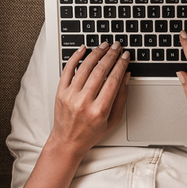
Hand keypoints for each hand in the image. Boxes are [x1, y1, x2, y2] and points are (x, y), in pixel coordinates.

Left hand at [48, 41, 129, 159]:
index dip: (121, 65)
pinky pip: (68, 69)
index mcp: (99, 110)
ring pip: (85, 67)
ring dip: (96, 53)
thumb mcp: (113, 120)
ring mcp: (70, 96)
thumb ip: (121, 98)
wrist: (67, 142)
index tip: (126, 56)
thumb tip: (125, 76)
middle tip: (117, 46)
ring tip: (104, 45)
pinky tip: (83, 49)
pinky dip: (75, 57)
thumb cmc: (91, 133)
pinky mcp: (60, 92)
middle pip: (100, 71)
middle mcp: (84, 102)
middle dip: (111, 55)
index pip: (113, 80)